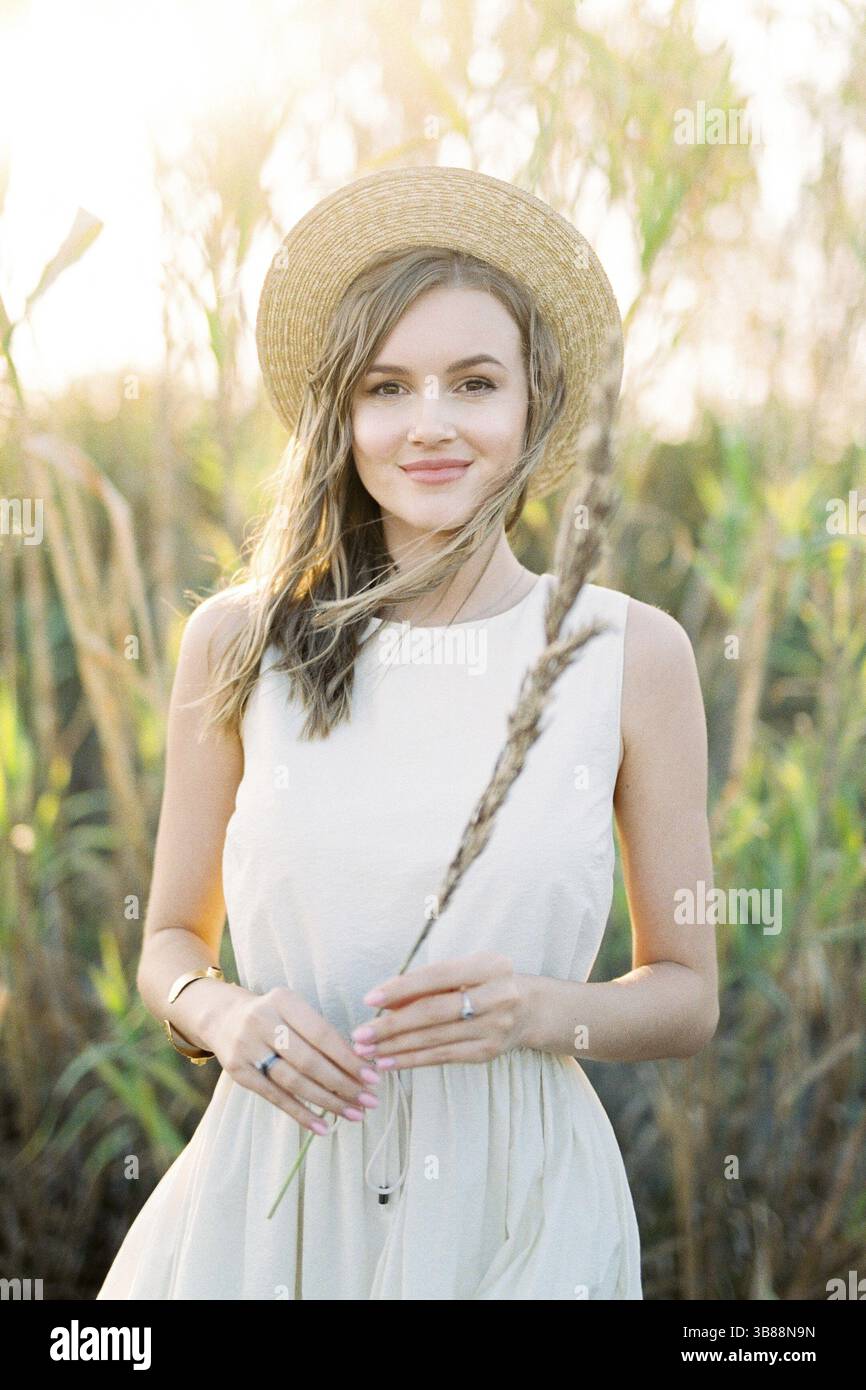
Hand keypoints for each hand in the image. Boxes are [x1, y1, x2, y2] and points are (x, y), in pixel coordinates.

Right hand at [211, 986, 381, 1134]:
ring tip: (353, 1114)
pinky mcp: (238, 1072)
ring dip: (327, 1102)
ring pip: (293, 1082)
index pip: (322, 1034)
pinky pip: (274, 1097)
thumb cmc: (275, 1017)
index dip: (349, 1058)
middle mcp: (262, 1021)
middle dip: (343, 1084)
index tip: (373, 1077)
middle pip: (308, 1061)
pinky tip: (322, 1127)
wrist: (225, 1018)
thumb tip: (362, 1066)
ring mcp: (247, 1047)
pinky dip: (301, 1114)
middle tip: (369, 1101)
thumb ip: (322, 1034)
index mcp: (284, 1001)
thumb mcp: (295, 1011)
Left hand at [351, 951, 528, 1069]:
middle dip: (391, 1025)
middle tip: (361, 1034)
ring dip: (395, 1047)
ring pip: (434, 1039)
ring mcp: (494, 1027)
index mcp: (489, 966)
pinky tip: (389, 1062)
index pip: (436, 977)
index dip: (401, 988)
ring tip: (367, 1051)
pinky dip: (412, 1060)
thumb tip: (382, 1001)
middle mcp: (496, 996)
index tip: (369, 1000)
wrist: (530, 1009)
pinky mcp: (487, 1052)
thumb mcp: (464, 971)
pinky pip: (442, 1057)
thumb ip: (427, 983)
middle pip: (433, 1012)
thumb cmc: (485, 983)